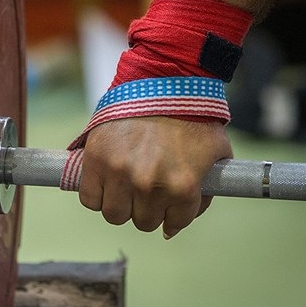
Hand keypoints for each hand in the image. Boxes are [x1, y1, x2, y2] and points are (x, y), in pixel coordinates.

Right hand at [79, 116, 232, 238]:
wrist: (162, 81)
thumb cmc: (191, 116)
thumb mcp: (215, 154)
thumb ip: (204, 193)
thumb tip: (174, 225)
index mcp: (182, 186)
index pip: (173, 223)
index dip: (171, 215)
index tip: (167, 204)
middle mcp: (150, 185)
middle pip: (143, 222)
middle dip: (147, 209)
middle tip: (147, 190)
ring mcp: (120, 173)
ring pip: (115, 214)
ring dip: (121, 204)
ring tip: (125, 186)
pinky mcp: (96, 161)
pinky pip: (90, 199)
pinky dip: (96, 195)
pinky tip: (107, 182)